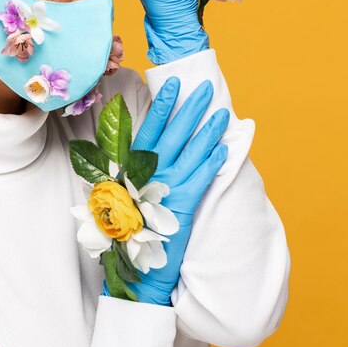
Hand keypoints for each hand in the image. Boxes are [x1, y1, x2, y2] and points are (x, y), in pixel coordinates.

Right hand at [101, 75, 228, 304]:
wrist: (137, 263)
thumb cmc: (128, 223)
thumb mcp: (121, 188)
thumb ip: (132, 163)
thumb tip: (145, 139)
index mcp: (132, 164)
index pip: (150, 126)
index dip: (164, 104)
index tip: (175, 83)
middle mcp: (148, 171)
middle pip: (175, 132)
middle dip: (191, 107)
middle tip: (206, 88)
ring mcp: (167, 186)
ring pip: (192, 151)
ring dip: (209, 130)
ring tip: (222, 113)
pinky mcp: (184, 203)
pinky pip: (203, 176)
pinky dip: (215, 160)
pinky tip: (226, 147)